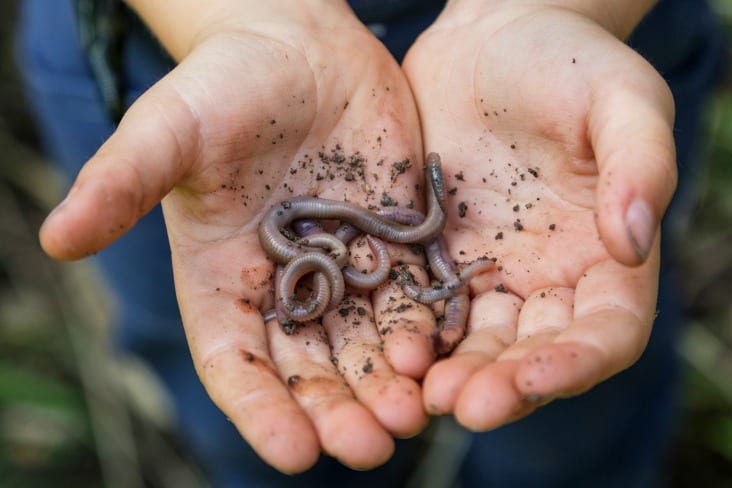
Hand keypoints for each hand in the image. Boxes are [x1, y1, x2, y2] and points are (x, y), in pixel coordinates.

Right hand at [39, 2, 433, 471]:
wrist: (298, 48)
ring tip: (412, 414)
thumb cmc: (222, 85)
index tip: (291, 452)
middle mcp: (285, 287)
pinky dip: (428, 328)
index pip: (236, 361)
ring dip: (389, 384)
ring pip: (367, 344)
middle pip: (311, 369)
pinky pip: (413, 296)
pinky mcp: (393, 242)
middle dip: (338, 411)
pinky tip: (447, 354)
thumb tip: (55, 238)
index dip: (259, 409)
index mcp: (223, 280)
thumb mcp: (169, 128)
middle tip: (369, 447)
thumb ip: (122, 182)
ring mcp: (343, 268)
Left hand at [403, 2, 675, 428]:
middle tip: (462, 405)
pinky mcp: (435, 257)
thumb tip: (631, 243)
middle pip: (533, 352)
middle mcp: (548, 278)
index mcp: (606, 256)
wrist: (491, 40)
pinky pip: (424, 307)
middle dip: (503, 384)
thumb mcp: (620, 97)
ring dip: (453, 374)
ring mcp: (488, 273)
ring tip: (420, 392)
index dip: (575, 362)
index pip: (606, 332)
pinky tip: (388, 349)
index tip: (534, 377)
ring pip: (475, 343)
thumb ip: (640, 164)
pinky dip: (412, 335)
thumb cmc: (568, 62)